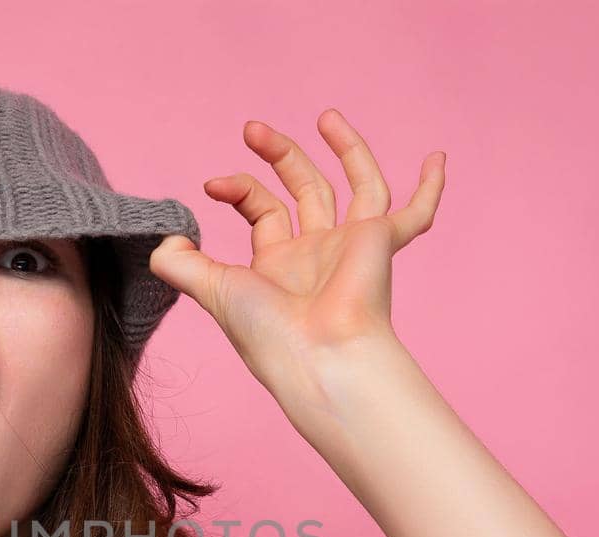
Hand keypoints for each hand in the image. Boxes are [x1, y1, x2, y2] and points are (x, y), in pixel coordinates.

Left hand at [147, 109, 442, 420]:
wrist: (319, 356)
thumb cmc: (269, 333)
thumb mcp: (213, 290)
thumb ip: (181, 265)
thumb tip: (160, 242)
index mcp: (278, 262)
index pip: (262, 207)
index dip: (238, 187)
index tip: (213, 183)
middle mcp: (317, 251)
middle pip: (304, 188)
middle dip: (279, 155)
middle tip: (252, 128)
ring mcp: (353, 245)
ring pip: (358, 186)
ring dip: (345, 149)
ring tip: (326, 117)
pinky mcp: (382, 243)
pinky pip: (415, 214)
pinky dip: (430, 188)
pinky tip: (437, 157)